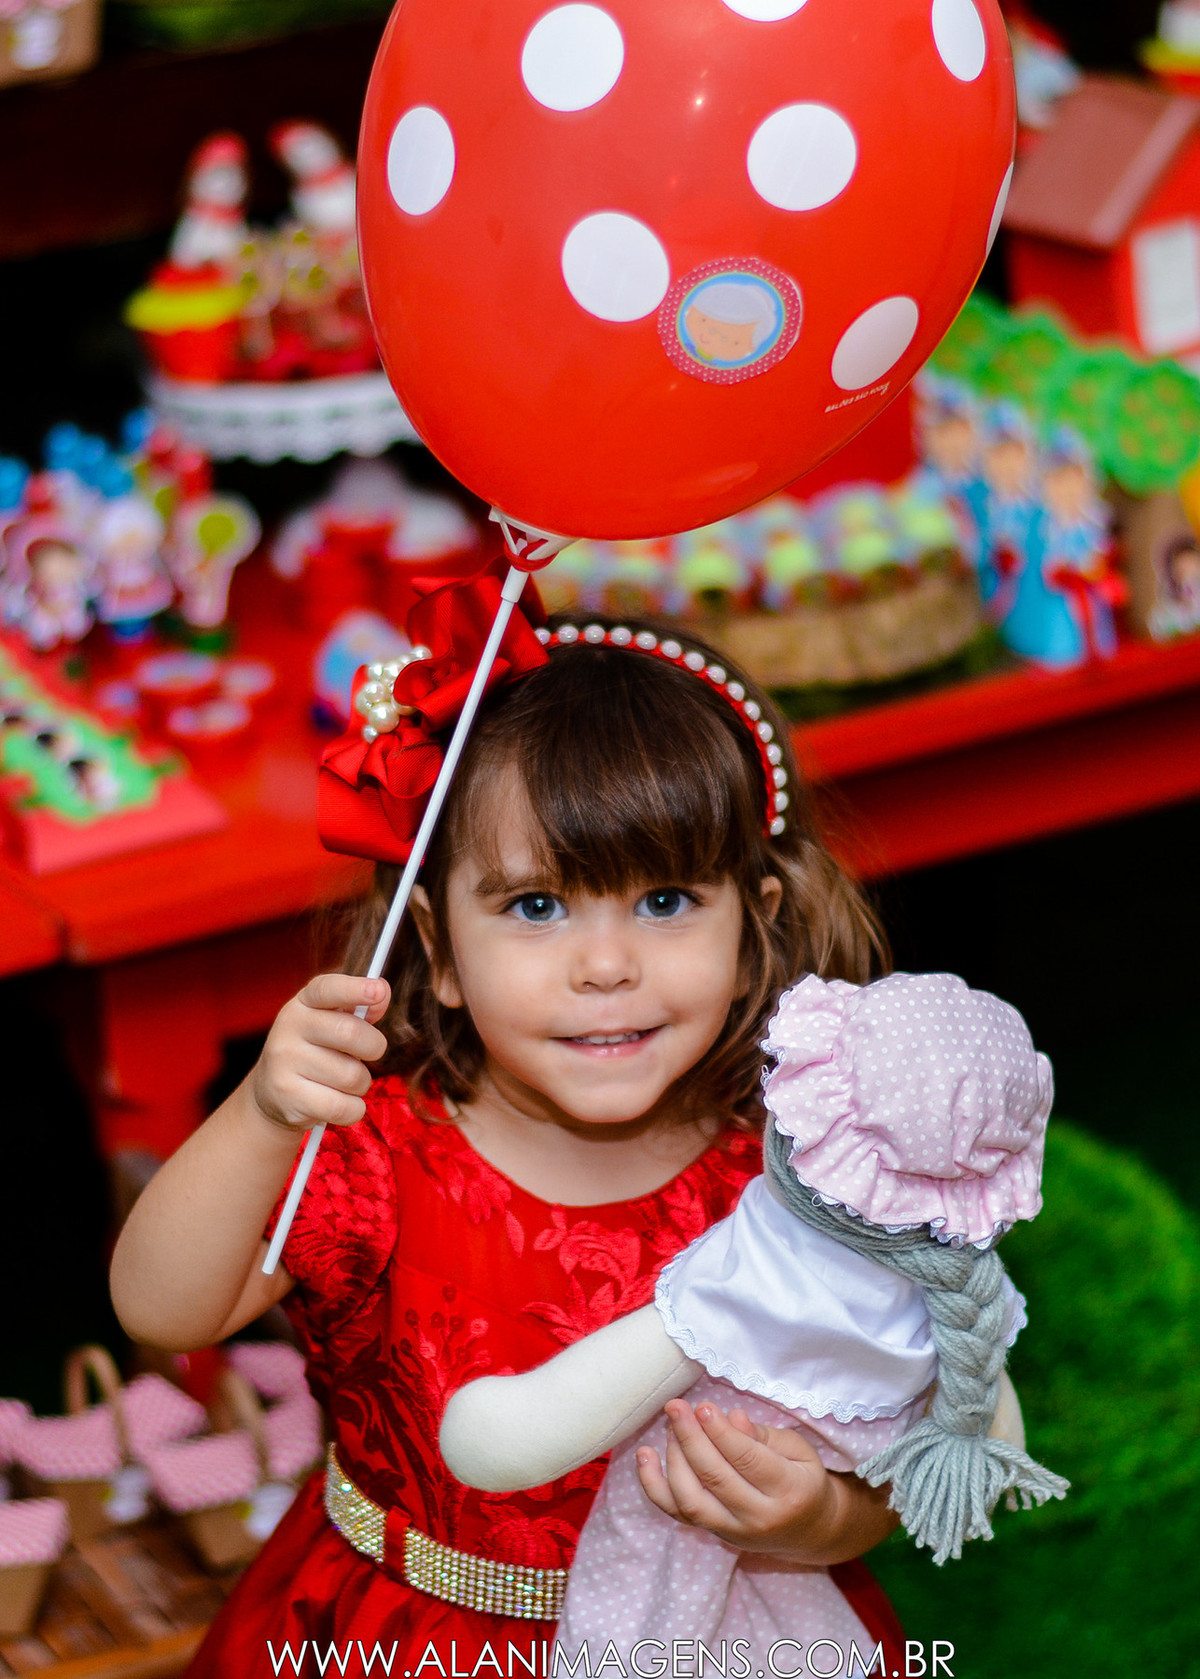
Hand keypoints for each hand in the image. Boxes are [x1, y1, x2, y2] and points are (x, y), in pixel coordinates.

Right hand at [250, 974, 389, 1133]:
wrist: (269, 1092)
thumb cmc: (313, 1050)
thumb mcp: (329, 1021)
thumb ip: (359, 1007)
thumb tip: (381, 993)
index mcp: (303, 1004)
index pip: (327, 989)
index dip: (354, 988)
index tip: (378, 990)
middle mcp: (289, 1029)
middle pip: (350, 1033)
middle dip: (374, 1046)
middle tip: (369, 1053)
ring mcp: (285, 1063)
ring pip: (353, 1076)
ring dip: (361, 1083)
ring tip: (343, 1082)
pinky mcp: (289, 1098)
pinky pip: (344, 1107)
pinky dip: (353, 1109)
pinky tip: (339, 1102)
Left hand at [636, 1399, 890, 1564]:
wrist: (807, 1530)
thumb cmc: (802, 1478)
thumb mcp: (797, 1450)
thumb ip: (762, 1435)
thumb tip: (731, 1418)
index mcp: (789, 1491)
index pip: (747, 1460)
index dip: (720, 1432)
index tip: (702, 1406)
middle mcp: (759, 1517)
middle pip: (715, 1479)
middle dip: (691, 1439)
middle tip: (676, 1407)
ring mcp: (733, 1532)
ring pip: (692, 1501)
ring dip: (674, 1459)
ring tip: (670, 1426)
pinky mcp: (713, 1535)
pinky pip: (676, 1513)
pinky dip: (654, 1485)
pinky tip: (644, 1454)